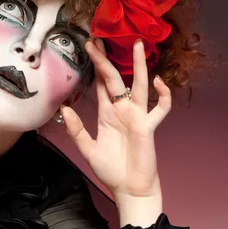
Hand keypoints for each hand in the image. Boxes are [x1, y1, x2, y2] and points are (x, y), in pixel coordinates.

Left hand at [61, 39, 171, 222]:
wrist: (129, 189)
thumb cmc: (111, 170)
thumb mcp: (88, 149)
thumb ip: (77, 130)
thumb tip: (65, 109)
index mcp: (107, 113)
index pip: (101, 84)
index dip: (95, 67)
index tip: (88, 47)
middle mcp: (122, 110)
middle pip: (115, 78)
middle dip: (107, 59)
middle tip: (98, 39)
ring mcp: (137, 116)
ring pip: (139, 85)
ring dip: (139, 65)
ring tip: (136, 45)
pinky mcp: (148, 126)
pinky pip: (159, 108)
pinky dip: (162, 95)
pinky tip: (158, 82)